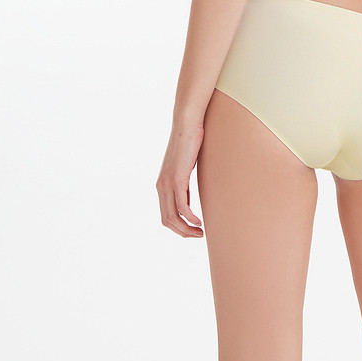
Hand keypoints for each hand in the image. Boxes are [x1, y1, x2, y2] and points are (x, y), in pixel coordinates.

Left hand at [156, 120, 204, 237]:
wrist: (186, 124)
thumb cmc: (189, 142)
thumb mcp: (186, 166)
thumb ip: (185, 180)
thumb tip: (191, 191)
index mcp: (162, 185)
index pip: (165, 215)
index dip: (179, 227)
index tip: (193, 230)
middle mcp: (161, 186)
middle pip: (167, 220)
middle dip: (183, 232)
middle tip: (198, 236)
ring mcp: (167, 183)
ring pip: (173, 217)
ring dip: (187, 229)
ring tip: (200, 233)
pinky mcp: (177, 179)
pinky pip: (181, 206)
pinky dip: (190, 218)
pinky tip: (200, 222)